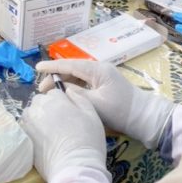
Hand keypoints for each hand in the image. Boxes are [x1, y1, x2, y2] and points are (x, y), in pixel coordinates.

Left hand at [20, 89, 107, 180]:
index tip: (69, 112)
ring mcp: (29, 124)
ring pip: (30, 113)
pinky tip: (41, 140)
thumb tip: (68, 90)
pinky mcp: (25, 140)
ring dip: (37, 116)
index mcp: (55, 100)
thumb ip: (80, 99)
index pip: (55, 92)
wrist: (74, 169)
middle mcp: (38, 109)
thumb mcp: (92, 115)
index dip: (62, 101)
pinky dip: (31, 130)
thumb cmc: (87, 141)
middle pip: (40, 100)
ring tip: (48, 130)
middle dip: (47, 106)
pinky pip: (25, 128)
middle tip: (59, 121)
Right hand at [36, 59, 173, 148]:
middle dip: (56, 76)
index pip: (69, 64)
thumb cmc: (121, 111)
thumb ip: (75, 94)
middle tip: (42, 90)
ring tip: (50, 92)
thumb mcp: (95, 104)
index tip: (36, 68)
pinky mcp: (105, 85)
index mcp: (97, 69)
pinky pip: (84, 82)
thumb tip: (60, 88)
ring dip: (64, 82)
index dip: (52, 66)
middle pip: (72, 69)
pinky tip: (65, 94)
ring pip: (77, 75)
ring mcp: (103, 76)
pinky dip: (73, 86)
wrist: (144, 118)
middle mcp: (99, 68)